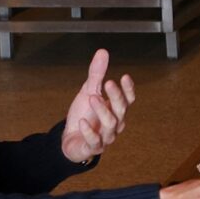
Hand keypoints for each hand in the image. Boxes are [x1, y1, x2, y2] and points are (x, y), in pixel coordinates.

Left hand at [60, 48, 134, 163]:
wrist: (71, 138)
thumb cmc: (84, 114)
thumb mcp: (88, 91)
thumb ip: (97, 74)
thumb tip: (103, 52)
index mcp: (116, 110)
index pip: (128, 100)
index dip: (128, 89)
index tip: (124, 76)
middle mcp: (115, 123)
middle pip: (121, 110)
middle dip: (116, 97)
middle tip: (108, 83)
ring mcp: (106, 136)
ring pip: (110, 124)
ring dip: (102, 110)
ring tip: (91, 98)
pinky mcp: (93, 147)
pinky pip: (94, 141)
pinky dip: (89, 131)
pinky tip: (82, 122)